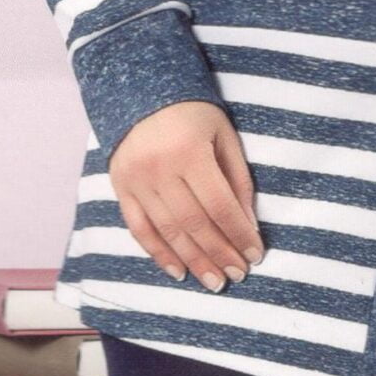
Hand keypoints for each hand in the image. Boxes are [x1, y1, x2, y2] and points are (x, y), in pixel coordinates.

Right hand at [107, 100, 264, 289]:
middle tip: (237, 276)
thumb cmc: (194, 114)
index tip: (255, 255)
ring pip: (168, 231)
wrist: (142, 93)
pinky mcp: (120, 187)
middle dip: (218, 254)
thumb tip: (248, 225)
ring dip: (193, 261)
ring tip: (214, 282)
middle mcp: (159, 168)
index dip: (239, 234)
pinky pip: (139, 228)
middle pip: (194, 223)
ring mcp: (136, 180)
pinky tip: (178, 271)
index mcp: (189, 152)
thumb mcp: (224, 137)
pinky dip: (158, 253)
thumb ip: (237, 179)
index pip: (219, 205)